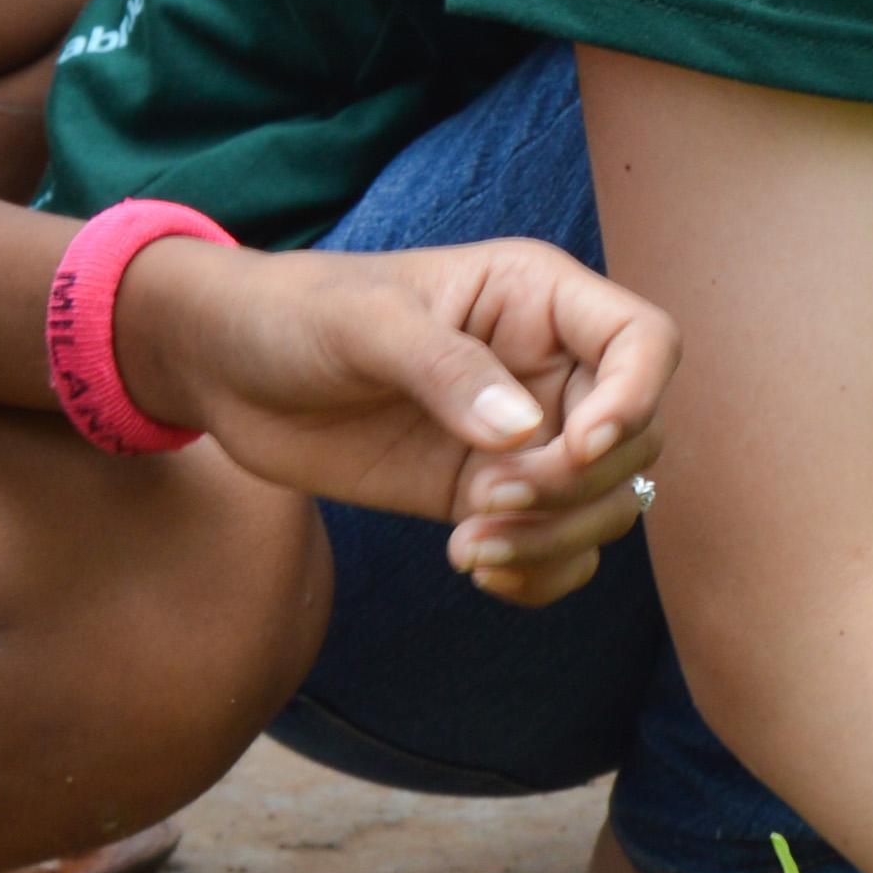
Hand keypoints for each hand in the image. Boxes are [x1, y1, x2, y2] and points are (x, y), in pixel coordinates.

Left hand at [113, 232, 669, 601]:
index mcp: (539, 297)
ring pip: (605, 503)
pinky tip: (479, 570)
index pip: (644, 342)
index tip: (575, 447)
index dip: (635, 399)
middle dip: (578, 486)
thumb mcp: (364, 324)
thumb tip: (526, 434)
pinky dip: (541, 574)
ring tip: (470, 548)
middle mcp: (548, 367)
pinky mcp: (486, 495)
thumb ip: (446, 370)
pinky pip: (559, 548)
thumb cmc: (296, 314)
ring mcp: (522, 438)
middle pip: (636, 439)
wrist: (227, 369)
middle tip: (489, 500)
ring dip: (556, 539)